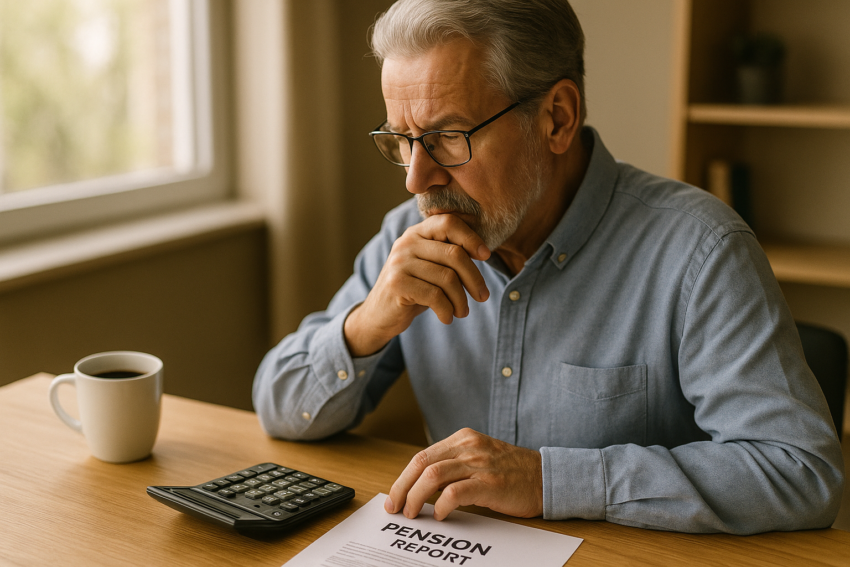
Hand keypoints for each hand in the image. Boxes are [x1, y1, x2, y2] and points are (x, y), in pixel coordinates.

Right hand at [344, 214, 490, 356]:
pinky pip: (435, 296)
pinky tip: (447, 318)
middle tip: (482, 297)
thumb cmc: (414, 289)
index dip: (471, 238)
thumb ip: (449, 255)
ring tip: (462, 312)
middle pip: (454, 254)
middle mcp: (406, 243)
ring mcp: (399, 262)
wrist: (379, 314)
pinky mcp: (397, 284)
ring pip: (448, 278)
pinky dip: (447, 310)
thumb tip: (484, 252)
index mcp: (417, 233)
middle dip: (474, 278)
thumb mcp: (431, 267)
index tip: (486, 256)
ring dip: (461, 300)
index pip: (448, 223)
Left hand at [384, 428, 542, 520]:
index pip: (422, 456)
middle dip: (403, 487)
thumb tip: (420, 486)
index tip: (394, 496)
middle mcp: (468, 447)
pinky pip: (455, 492)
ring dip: (416, 497)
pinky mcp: (490, 483)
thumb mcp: (478, 458)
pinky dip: (442, 505)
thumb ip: (453, 465)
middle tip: (396, 507)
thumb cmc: (510, 472)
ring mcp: (479, 464)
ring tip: (413, 513)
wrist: (544, 477)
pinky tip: (441, 515)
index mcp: (462, 439)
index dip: (403, 477)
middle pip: (422, 463)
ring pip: (433, 476)